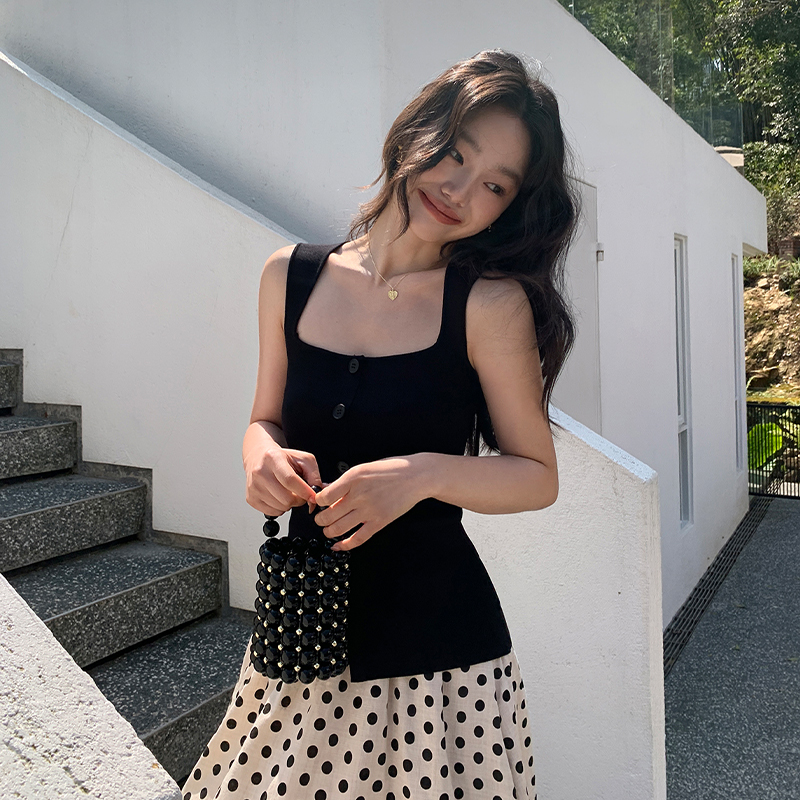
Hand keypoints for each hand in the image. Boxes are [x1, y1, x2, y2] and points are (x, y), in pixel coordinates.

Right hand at [244, 444, 320, 516]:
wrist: (259, 456)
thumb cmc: (283, 458)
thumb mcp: (304, 459)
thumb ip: (314, 476)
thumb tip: (316, 497)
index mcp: (273, 458)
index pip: (290, 480)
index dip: (305, 492)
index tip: (313, 497)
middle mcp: (260, 472)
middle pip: (286, 498)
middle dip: (299, 500)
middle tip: (300, 493)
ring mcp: (253, 486)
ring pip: (280, 507)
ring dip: (290, 504)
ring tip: (288, 492)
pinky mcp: (250, 498)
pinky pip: (272, 512)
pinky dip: (280, 508)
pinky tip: (278, 497)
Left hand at [313, 456, 427, 550]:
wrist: (416, 476)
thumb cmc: (392, 469)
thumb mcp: (365, 467)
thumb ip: (345, 480)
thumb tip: (326, 489)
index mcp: (353, 478)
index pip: (324, 496)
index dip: (318, 502)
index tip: (319, 503)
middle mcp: (359, 495)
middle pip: (328, 515)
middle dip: (320, 520)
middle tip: (321, 519)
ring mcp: (369, 510)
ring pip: (339, 529)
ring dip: (329, 532)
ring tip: (328, 530)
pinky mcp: (380, 522)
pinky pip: (358, 539)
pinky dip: (345, 545)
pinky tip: (338, 546)